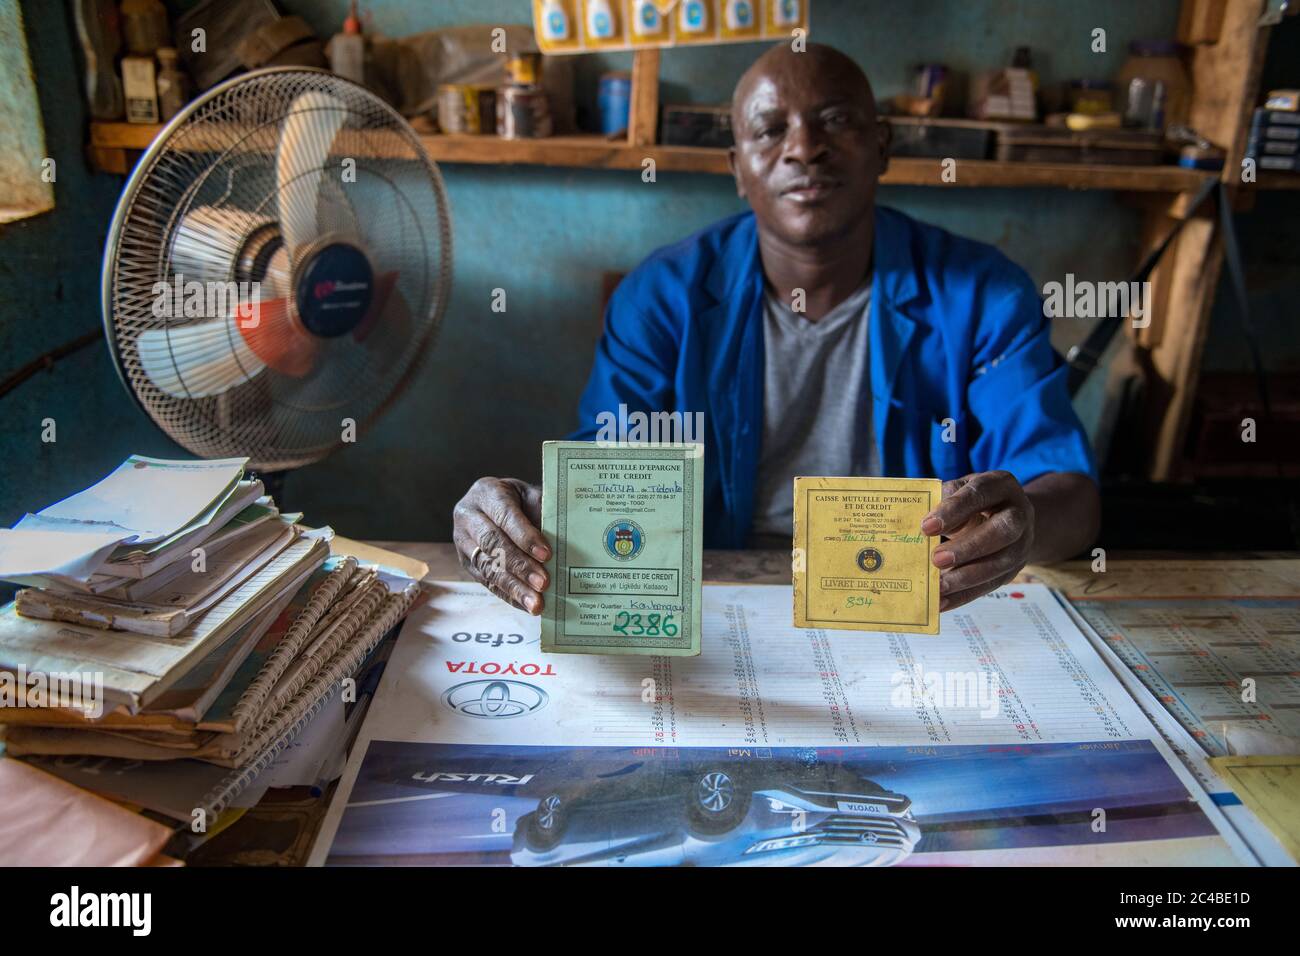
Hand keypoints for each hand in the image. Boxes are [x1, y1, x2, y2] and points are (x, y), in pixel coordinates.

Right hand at [452, 477, 550, 614]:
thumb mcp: (531, 495)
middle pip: (493, 543)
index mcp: (486, 492)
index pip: (505, 515)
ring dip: (513, 587)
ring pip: (487, 566)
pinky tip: (526, 605)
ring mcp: (463, 541)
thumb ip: (543, 511)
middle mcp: (468, 516)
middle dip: (520, 566)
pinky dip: (508, 595)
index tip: (546, 555)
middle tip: (543, 584)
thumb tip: (563, 539)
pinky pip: (486, 582)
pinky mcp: (465, 562)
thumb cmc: (519, 500)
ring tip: (535, 602)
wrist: (495, 504)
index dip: (525, 536)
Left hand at [919, 470, 1034, 611]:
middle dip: (968, 547)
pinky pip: (991, 585)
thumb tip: (917, 525)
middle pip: (1001, 531)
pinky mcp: (1014, 569)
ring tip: (939, 586)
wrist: (1007, 515)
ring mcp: (1021, 544)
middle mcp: (1019, 514)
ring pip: (1000, 563)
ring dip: (967, 577)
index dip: (954, 510)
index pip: (979, 494)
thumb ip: (941, 502)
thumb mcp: (959, 491)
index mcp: (1001, 485)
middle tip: (936, 559)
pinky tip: (942, 602)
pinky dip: (965, 595)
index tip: (926, 526)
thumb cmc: (972, 501)